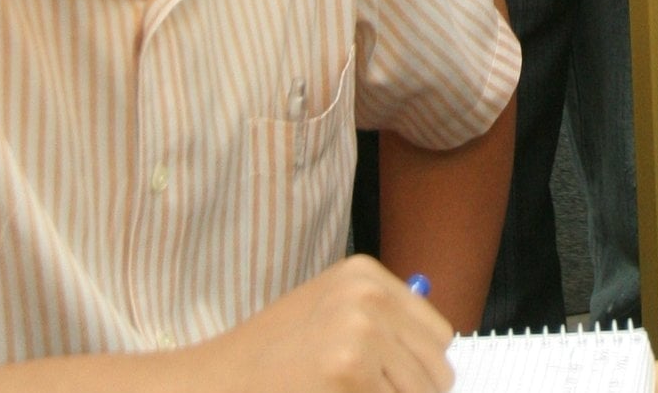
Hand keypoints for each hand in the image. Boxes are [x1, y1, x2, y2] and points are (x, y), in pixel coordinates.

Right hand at [194, 254, 454, 392]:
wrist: (216, 384)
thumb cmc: (268, 361)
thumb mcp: (326, 316)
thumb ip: (382, 327)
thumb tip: (441, 367)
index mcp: (366, 275)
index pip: (438, 335)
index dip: (421, 371)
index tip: (398, 387)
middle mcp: (369, 296)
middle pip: (437, 370)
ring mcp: (361, 333)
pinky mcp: (351, 373)